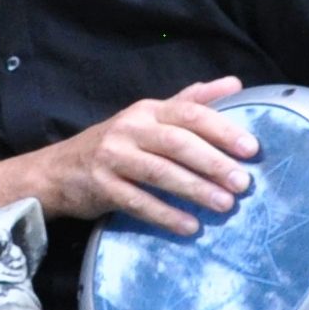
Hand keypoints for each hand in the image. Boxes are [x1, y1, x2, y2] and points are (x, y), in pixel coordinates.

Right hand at [16, 76, 254, 233]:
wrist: (57, 170)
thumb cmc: (115, 144)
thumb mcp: (148, 116)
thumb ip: (189, 101)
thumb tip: (234, 83)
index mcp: (146, 110)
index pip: (189, 113)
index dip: (221, 130)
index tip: (252, 149)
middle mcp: (128, 129)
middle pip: (176, 143)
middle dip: (212, 163)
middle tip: (243, 183)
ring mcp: (112, 157)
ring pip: (159, 172)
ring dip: (195, 190)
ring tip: (225, 206)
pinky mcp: (100, 185)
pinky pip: (138, 201)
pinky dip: (165, 214)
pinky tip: (190, 227)